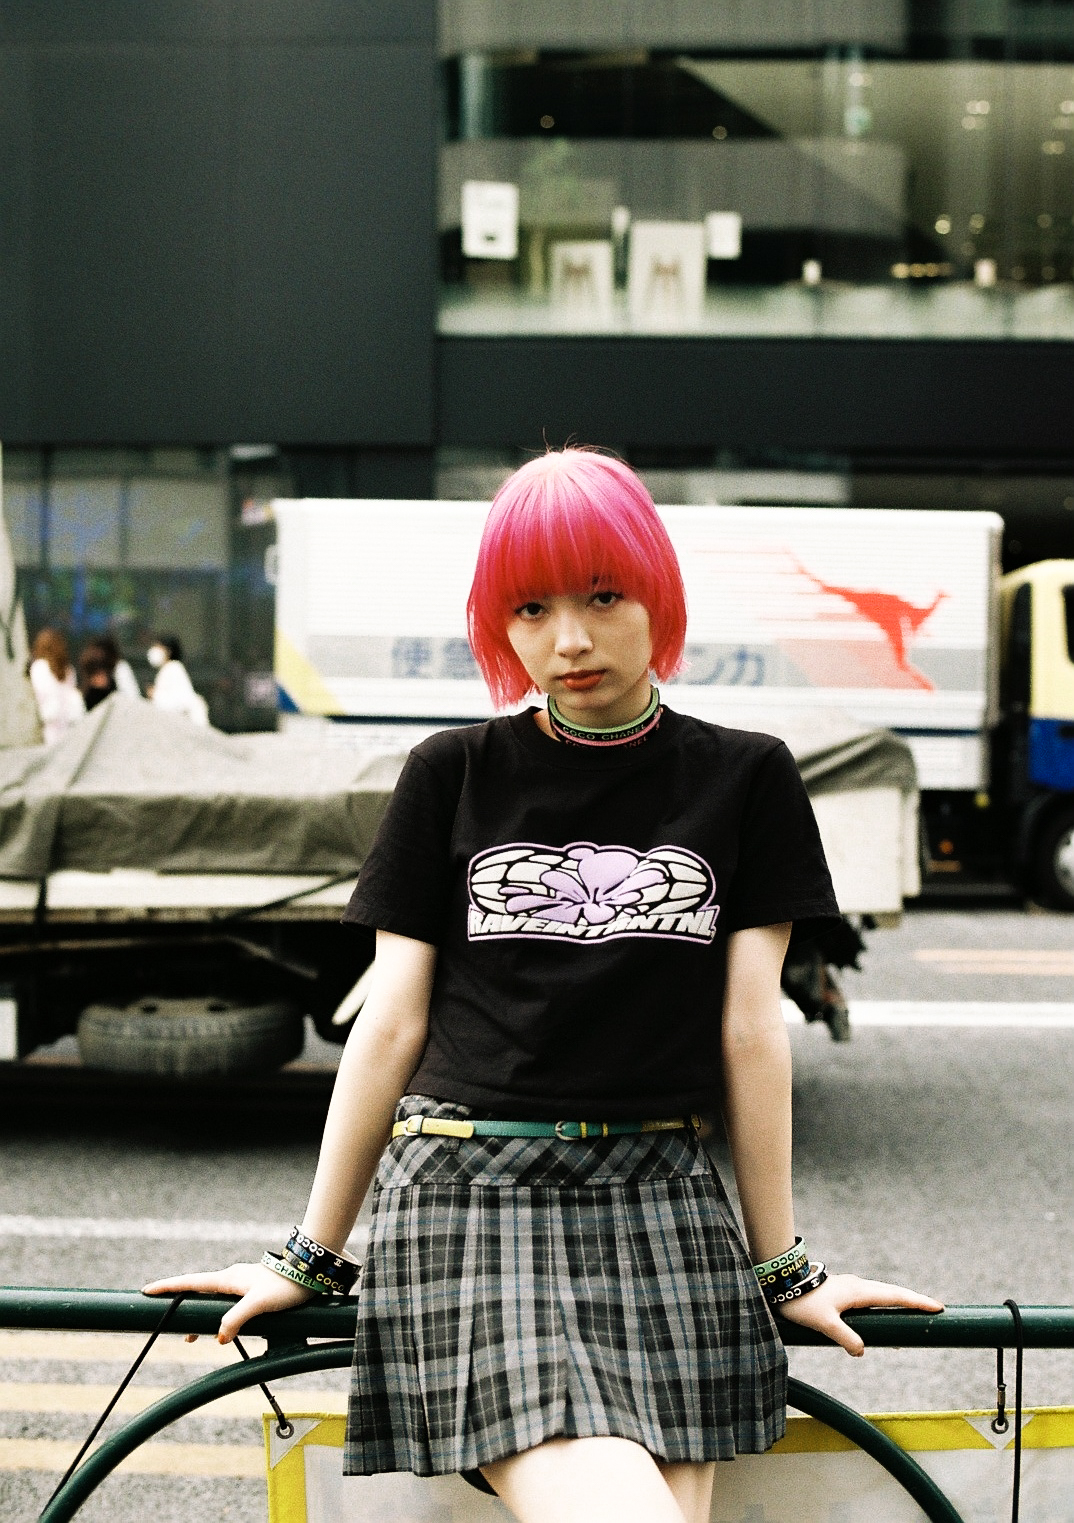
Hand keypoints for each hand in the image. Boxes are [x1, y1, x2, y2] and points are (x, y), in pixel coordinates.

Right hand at [142, 1261, 312, 1343]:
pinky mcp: (253, 1292)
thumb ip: (236, 1319)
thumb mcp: (259, 1303)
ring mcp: (242, 1285)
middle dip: (182, 1307)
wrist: (311, 1275)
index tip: (147, 1291)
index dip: (168, 1287)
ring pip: (214, 1302)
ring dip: (202, 1318)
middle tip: (169, 1324)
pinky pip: (227, 1306)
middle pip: (199, 1294)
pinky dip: (219, 1318)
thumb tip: (218, 1338)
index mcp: (228, 1279)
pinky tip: (221, 1332)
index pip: (191, 1282)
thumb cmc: (286, 1287)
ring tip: (192, 1338)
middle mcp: (232, 1279)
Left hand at [775, 1272, 943, 1356]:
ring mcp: (850, 1288)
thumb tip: (861, 1351)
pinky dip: (884, 1304)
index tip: (938, 1306)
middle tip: (934, 1310)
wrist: (780, 1283)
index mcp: (859, 1291)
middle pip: (893, 1293)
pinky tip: (882, 1316)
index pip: (895, 1296)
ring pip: (881, 1294)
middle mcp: (858, 1286)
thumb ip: (845, 1337)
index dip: (917, 1302)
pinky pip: (870, 1298)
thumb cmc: (801, 1302)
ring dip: (898, 1302)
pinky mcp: (842, 1293)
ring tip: (914, 1314)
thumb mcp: (824, 1323)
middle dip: (913, 1301)